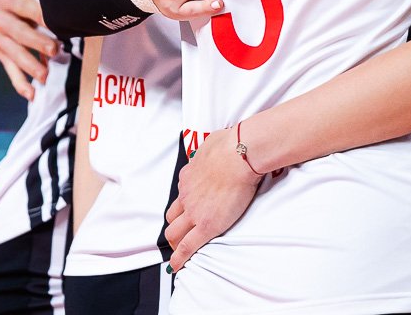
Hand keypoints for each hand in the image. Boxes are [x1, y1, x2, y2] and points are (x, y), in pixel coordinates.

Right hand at [0, 0, 60, 100]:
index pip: (24, 7)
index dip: (41, 15)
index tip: (57, 23)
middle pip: (19, 33)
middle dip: (37, 42)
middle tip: (56, 50)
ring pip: (13, 54)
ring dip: (29, 65)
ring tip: (46, 75)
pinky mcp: (1, 51)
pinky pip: (9, 69)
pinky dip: (19, 83)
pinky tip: (32, 94)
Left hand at [163, 126, 263, 270]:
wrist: (238, 155)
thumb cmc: (231, 145)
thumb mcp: (212, 144)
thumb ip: (210, 151)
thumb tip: (215, 146)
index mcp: (189, 177)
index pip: (180, 197)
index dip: (182, 208)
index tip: (184, 214)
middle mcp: (186, 195)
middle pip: (171, 217)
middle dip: (174, 227)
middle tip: (180, 236)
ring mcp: (194, 212)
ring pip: (174, 233)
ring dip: (175, 242)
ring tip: (179, 252)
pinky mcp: (206, 225)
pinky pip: (187, 246)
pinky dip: (180, 259)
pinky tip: (177, 266)